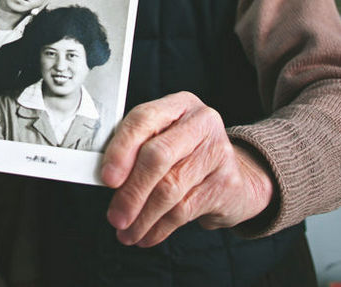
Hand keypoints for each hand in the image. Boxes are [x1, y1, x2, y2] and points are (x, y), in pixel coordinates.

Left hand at [100, 92, 273, 246]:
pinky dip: (159, 228)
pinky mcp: (226, 183)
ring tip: (127, 232)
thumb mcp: (162, 141)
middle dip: (131, 192)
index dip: (121, 150)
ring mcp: (218, 151)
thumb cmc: (186, 157)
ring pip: (170, 189)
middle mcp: (201, 122)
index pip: (144, 119)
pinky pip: (184, 210)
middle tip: (115, 216)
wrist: (234, 177)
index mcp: (178, 104)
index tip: (107, 178)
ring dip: (143, 217)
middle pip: (158, 156)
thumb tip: (105, 179)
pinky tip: (147, 235)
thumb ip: (135, 152)